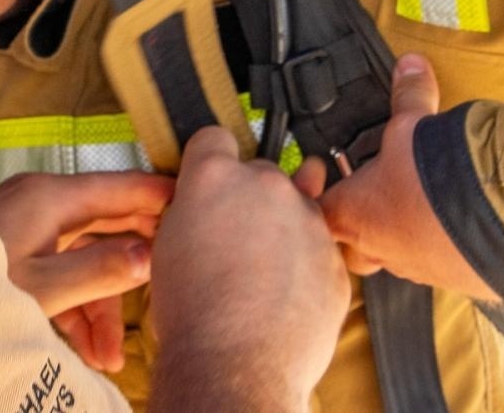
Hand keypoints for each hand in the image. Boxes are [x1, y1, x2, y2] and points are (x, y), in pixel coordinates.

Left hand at [0, 170, 172, 371]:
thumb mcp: (42, 289)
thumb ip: (98, 271)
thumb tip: (148, 255)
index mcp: (50, 197)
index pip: (122, 187)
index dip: (161, 198)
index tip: (198, 206)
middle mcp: (42, 202)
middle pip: (109, 224)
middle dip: (136, 265)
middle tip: (175, 284)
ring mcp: (29, 224)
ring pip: (86, 256)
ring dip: (102, 304)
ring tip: (111, 357)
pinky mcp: (17, 247)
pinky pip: (62, 269)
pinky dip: (77, 304)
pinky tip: (87, 348)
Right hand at [149, 127, 348, 411]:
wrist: (236, 365)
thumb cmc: (194, 314)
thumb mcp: (168, 245)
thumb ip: (193, 208)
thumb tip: (205, 207)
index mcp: (215, 177)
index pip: (214, 138)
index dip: (210, 160)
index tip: (211, 179)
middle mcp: (266, 186)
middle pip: (260, 171)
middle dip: (250, 197)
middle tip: (233, 239)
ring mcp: (307, 219)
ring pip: (296, 207)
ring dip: (283, 227)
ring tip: (261, 270)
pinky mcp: (334, 255)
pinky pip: (319, 247)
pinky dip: (305, 263)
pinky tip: (283, 292)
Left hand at [315, 53, 496, 300]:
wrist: (503, 221)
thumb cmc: (438, 176)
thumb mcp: (415, 125)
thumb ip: (408, 95)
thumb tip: (409, 62)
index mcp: (354, 214)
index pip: (315, 209)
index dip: (314, 190)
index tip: (326, 171)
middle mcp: (379, 250)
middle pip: (349, 247)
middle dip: (355, 226)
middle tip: (369, 200)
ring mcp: (418, 269)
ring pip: (394, 259)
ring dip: (401, 237)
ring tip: (418, 210)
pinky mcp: (456, 280)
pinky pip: (438, 268)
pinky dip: (441, 249)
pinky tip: (456, 229)